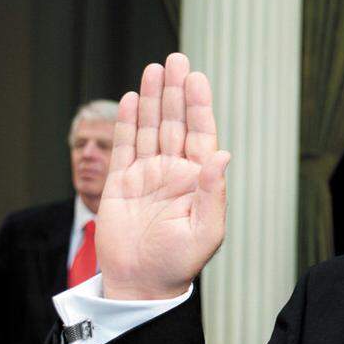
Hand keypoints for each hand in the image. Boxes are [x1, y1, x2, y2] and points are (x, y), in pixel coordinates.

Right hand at [98, 53, 230, 299]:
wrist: (141, 284)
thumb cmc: (180, 263)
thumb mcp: (205, 230)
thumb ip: (213, 192)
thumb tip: (223, 154)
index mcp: (198, 181)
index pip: (200, 134)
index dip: (199, 106)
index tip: (197, 78)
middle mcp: (173, 172)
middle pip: (175, 123)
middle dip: (176, 91)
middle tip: (176, 59)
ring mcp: (146, 175)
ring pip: (150, 128)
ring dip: (153, 99)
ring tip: (155, 68)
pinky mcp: (120, 184)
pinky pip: (124, 147)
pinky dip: (127, 122)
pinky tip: (132, 98)